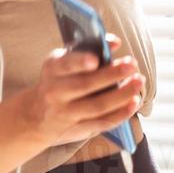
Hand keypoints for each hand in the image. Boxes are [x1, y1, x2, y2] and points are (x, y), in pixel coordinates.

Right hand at [18, 33, 144, 147]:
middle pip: (85, 85)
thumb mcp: (62, 62)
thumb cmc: (57, 81)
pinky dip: (121, 113)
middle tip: (132, 65)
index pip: (65, 65)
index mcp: (52, 70)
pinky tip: (134, 102)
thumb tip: (114, 43)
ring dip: (122, 95)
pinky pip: (102, 122)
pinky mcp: (77, 130)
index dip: (80, 62)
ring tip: (139, 81)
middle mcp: (56, 92)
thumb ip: (86, 50)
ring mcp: (66, 113)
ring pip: (97, 106)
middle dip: (111, 75)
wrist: (35, 117)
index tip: (95, 59)